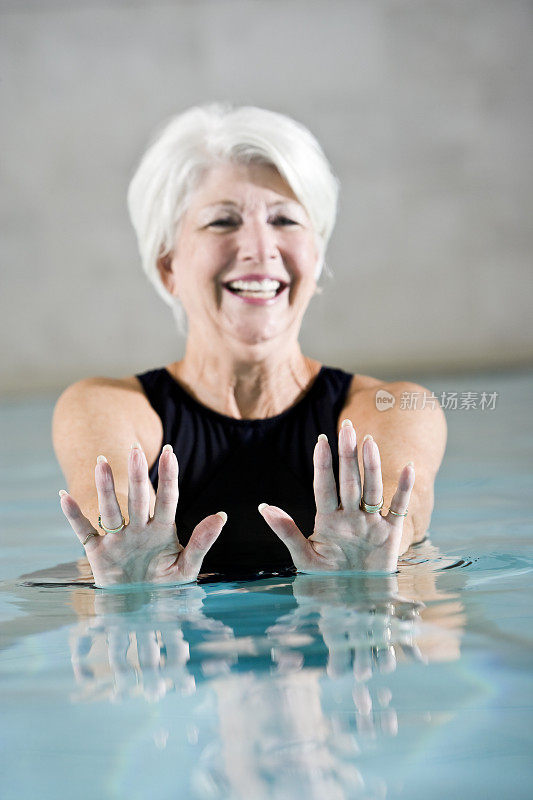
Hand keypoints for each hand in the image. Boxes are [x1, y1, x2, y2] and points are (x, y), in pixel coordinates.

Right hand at [59, 443, 226, 586]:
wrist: (141, 610)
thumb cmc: (166, 587)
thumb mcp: (187, 567)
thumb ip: (201, 542)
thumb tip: (221, 515)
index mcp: (163, 530)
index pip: (167, 499)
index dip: (168, 476)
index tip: (169, 452)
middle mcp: (139, 529)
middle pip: (138, 498)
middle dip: (137, 475)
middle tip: (135, 450)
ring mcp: (118, 539)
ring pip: (111, 509)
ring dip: (105, 487)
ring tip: (101, 462)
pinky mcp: (98, 553)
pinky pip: (84, 531)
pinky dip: (73, 516)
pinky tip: (64, 496)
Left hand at [259, 419, 414, 572]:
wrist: (353, 602)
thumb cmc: (327, 581)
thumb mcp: (304, 558)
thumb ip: (287, 531)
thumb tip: (263, 507)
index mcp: (327, 520)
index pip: (324, 487)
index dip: (323, 465)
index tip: (321, 441)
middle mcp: (350, 516)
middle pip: (348, 481)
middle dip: (347, 454)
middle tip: (347, 427)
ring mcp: (370, 523)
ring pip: (371, 488)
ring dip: (370, 465)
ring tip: (368, 440)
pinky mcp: (391, 534)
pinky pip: (398, 508)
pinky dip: (404, 489)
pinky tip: (408, 467)